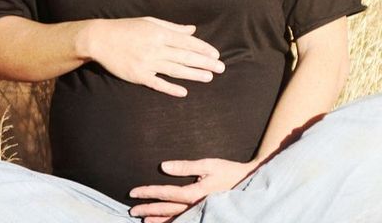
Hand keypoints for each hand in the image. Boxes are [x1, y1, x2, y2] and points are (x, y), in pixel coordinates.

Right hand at [82, 16, 224, 96]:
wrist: (100, 39)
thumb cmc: (126, 28)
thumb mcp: (150, 22)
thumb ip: (173, 27)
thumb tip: (192, 30)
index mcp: (159, 33)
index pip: (187, 42)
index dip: (203, 49)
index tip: (215, 55)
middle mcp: (155, 48)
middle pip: (185, 57)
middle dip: (205, 63)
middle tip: (221, 68)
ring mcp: (147, 63)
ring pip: (175, 70)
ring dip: (194, 75)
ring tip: (209, 78)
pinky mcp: (137, 75)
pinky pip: (157, 83)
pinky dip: (170, 88)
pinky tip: (184, 92)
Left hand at [128, 159, 257, 222]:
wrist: (249, 183)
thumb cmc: (229, 171)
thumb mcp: (209, 164)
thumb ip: (186, 166)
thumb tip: (164, 166)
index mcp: (193, 193)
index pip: (165, 193)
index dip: (147, 193)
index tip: (133, 192)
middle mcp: (194, 206)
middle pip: (165, 210)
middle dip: (147, 209)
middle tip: (132, 210)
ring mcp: (199, 212)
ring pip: (174, 219)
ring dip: (157, 220)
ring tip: (143, 221)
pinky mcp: (205, 214)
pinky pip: (185, 221)